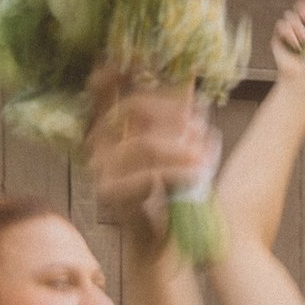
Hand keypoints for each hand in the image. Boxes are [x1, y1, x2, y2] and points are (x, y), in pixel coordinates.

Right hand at [86, 80, 216, 253]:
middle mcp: (98, 145)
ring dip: (180, 148)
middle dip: (170, 112)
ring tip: (206, 156)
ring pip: (143, 144)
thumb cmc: (171, 196)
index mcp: (110, 130)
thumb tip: (195, 88)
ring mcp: (100, 170)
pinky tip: (199, 176)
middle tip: (200, 124)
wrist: (162, 245)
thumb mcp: (176, 153)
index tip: (133, 59)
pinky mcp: (111, 194)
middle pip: (130, 110)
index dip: (113, 73)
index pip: (103, 92)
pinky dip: (177, 173)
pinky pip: (146, 176)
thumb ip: (178, 124)